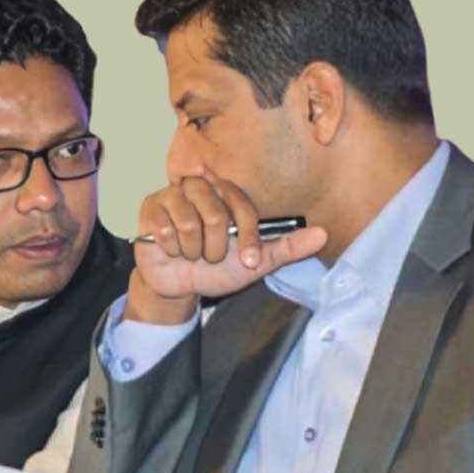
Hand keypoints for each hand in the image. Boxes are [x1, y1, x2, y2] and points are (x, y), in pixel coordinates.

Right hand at [125, 176, 326, 323]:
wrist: (180, 284)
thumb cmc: (216, 269)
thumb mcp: (256, 262)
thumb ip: (288, 247)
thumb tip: (322, 234)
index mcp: (227, 194)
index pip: (243, 207)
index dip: (248, 237)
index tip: (247, 261)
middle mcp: (200, 188)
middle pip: (216, 215)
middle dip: (216, 248)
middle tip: (210, 257)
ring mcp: (173, 194)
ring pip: (189, 221)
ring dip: (193, 250)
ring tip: (190, 253)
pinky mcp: (150, 207)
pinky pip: (164, 228)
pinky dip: (172, 248)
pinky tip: (170, 249)